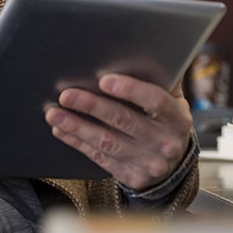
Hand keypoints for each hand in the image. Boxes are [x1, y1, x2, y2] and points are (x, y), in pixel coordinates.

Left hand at [45, 75, 191, 190]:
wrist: (173, 165)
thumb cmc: (166, 123)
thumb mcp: (173, 103)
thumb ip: (161, 81)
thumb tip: (137, 54)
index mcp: (178, 119)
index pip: (155, 101)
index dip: (130, 90)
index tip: (104, 80)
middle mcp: (166, 143)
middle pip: (124, 121)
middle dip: (92, 106)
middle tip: (66, 95)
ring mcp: (150, 164)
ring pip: (107, 141)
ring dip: (77, 126)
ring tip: (54, 113)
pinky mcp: (133, 178)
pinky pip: (100, 158)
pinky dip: (78, 142)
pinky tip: (63, 130)